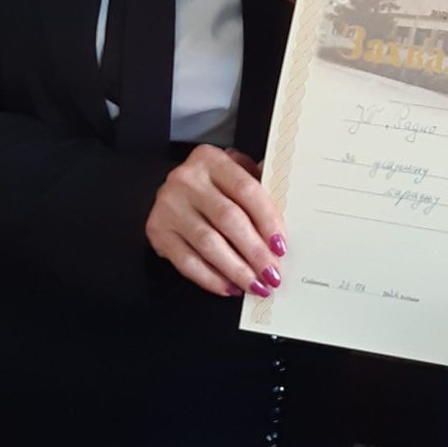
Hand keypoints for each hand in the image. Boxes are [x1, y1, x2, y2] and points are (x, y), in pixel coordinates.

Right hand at [145, 145, 286, 298]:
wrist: (174, 192)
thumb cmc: (214, 186)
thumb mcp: (235, 175)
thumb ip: (259, 188)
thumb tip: (290, 213)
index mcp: (210, 159)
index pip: (246, 190)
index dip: (267, 220)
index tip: (281, 246)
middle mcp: (186, 179)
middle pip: (228, 219)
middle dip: (254, 252)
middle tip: (272, 274)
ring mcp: (168, 205)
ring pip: (208, 243)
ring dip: (236, 270)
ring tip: (255, 285)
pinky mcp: (157, 230)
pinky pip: (186, 261)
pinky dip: (210, 278)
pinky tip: (229, 287)